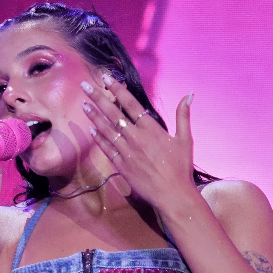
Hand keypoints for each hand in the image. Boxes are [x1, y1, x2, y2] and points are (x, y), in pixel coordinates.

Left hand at [80, 75, 195, 208]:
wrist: (172, 194)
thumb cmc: (181, 167)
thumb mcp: (185, 139)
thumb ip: (183, 116)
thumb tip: (189, 95)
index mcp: (151, 129)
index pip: (131, 104)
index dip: (118, 90)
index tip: (107, 79)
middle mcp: (136, 137)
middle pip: (113, 114)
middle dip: (98, 98)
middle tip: (84, 86)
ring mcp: (126, 151)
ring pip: (106, 129)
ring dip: (94, 116)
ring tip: (83, 104)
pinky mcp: (121, 164)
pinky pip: (106, 148)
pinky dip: (98, 137)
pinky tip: (90, 128)